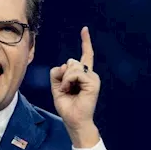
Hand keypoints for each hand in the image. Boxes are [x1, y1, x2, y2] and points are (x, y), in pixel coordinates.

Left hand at [50, 26, 100, 146]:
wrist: (73, 119)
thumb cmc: (66, 105)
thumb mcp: (56, 85)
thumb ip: (58, 72)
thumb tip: (66, 64)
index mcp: (82, 74)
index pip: (85, 55)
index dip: (85, 42)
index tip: (85, 30)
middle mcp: (90, 74)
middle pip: (71, 61)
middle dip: (62, 74)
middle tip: (65, 88)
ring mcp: (93, 78)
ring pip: (72, 66)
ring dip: (64, 79)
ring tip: (67, 90)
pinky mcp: (93, 82)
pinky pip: (74, 73)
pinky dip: (67, 81)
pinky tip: (70, 90)